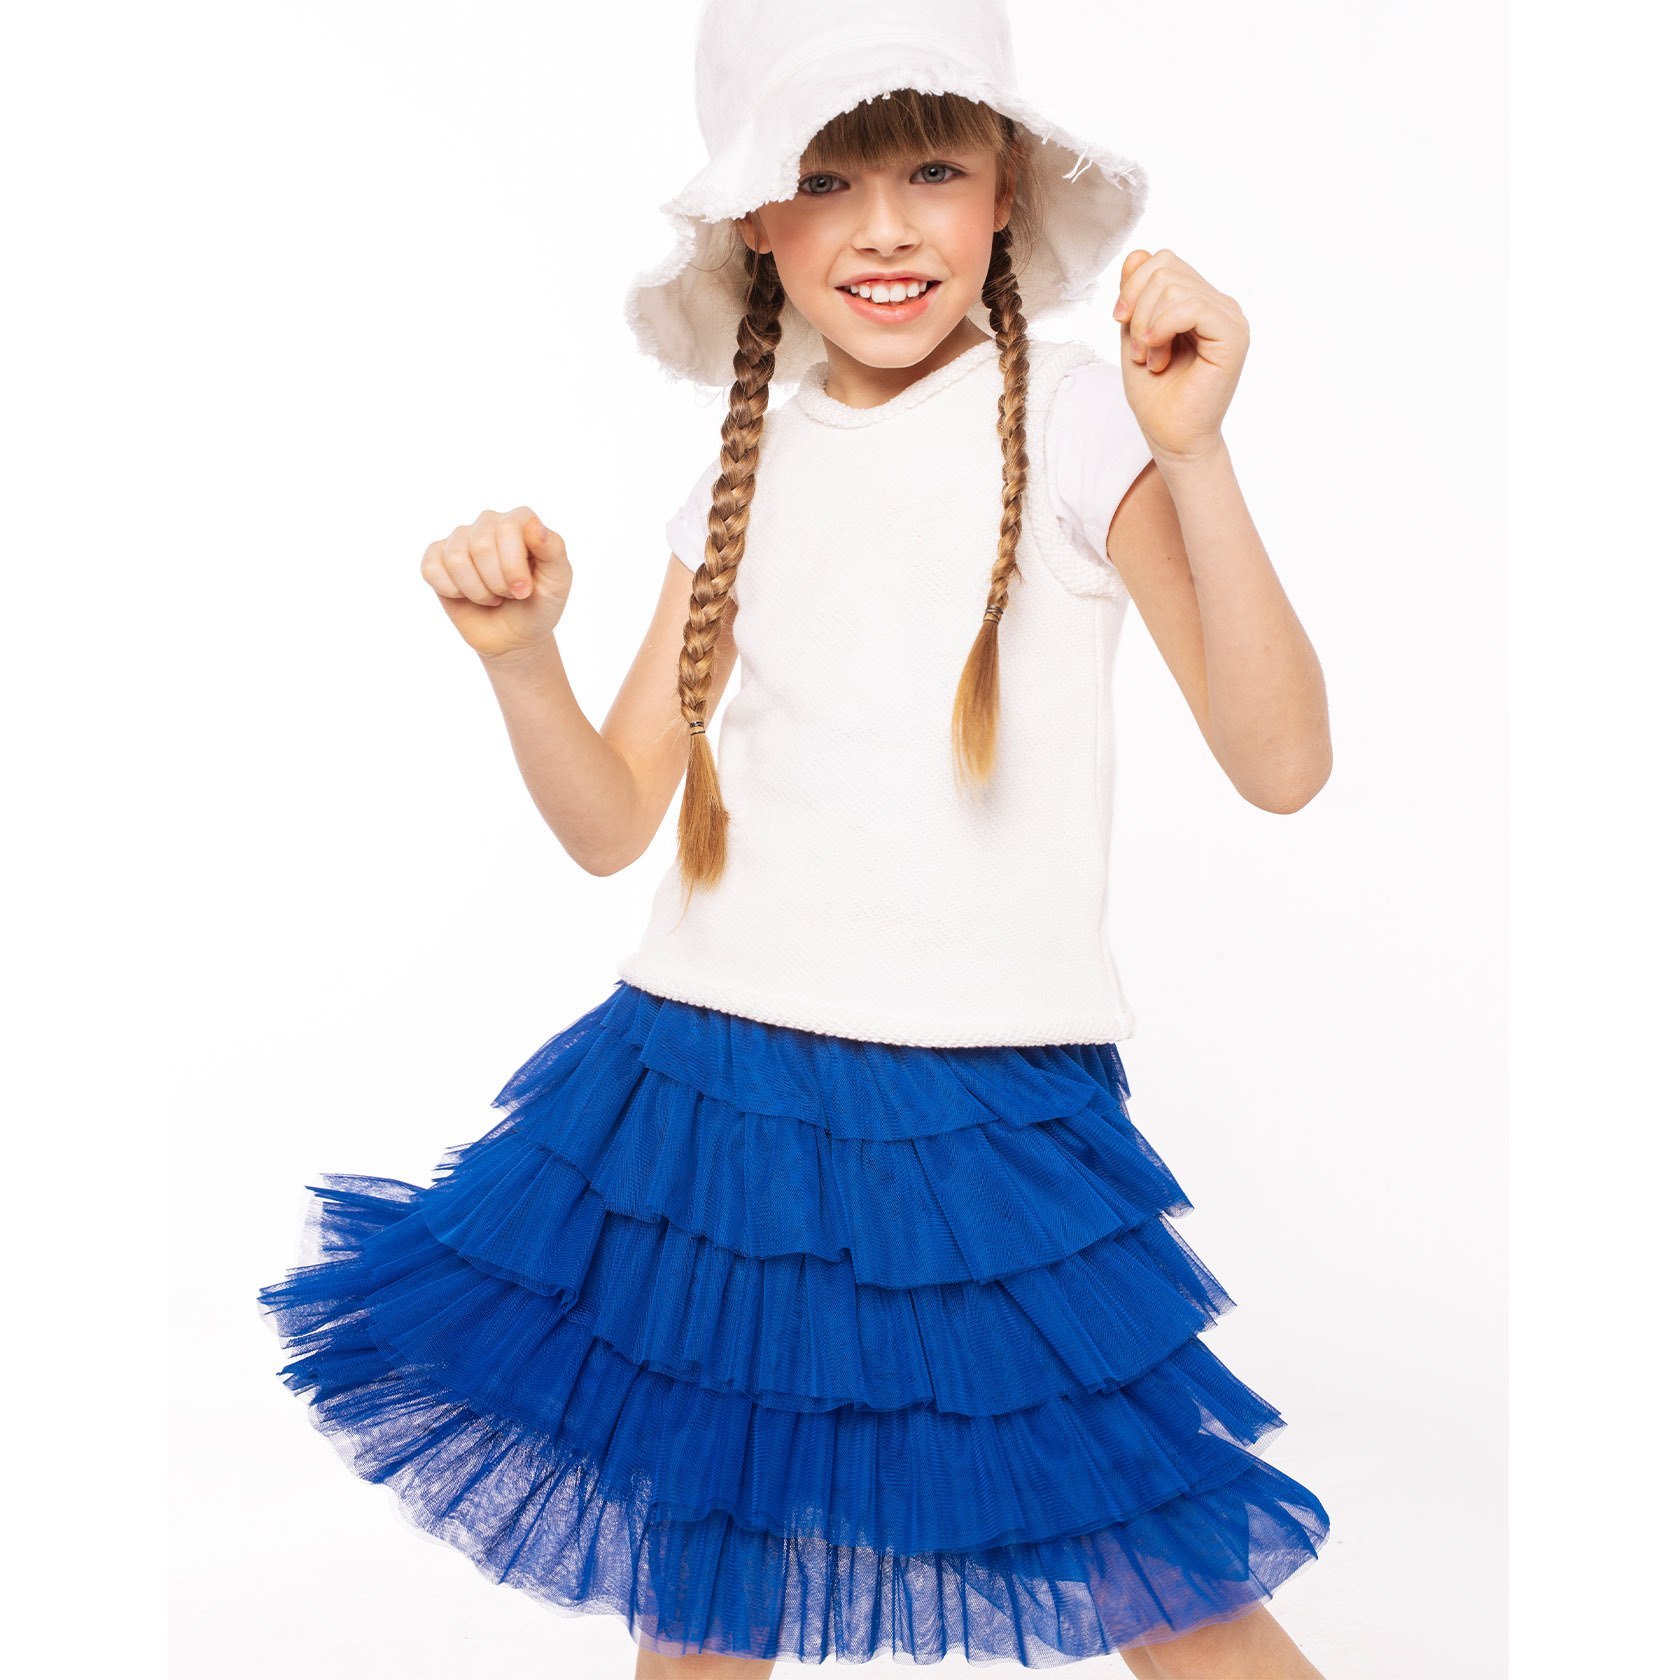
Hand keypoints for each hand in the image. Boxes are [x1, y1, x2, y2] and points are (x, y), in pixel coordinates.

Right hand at [420, 507, 572, 660]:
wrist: (514, 636)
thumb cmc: (539, 605)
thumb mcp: (557, 582)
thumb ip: (553, 550)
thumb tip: (534, 524)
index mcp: (520, 521)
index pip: (508, 528)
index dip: (513, 566)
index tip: (524, 592)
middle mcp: (488, 523)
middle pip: (480, 545)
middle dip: (497, 583)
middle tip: (509, 595)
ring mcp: (460, 539)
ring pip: (457, 560)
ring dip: (477, 591)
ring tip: (491, 596)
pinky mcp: (437, 558)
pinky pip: (432, 568)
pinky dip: (452, 591)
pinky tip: (465, 595)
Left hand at [1112, 249, 1249, 464]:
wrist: (1172, 439)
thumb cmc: (1156, 396)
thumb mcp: (1133, 335)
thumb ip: (1135, 296)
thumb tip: (1136, 252)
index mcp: (1198, 300)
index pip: (1161, 261)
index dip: (1132, 285)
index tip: (1121, 323)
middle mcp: (1218, 303)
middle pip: (1165, 267)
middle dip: (1137, 307)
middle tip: (1137, 349)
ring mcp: (1230, 317)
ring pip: (1173, 286)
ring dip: (1147, 326)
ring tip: (1150, 359)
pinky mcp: (1234, 335)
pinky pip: (1191, 307)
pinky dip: (1162, 329)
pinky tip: (1158, 356)